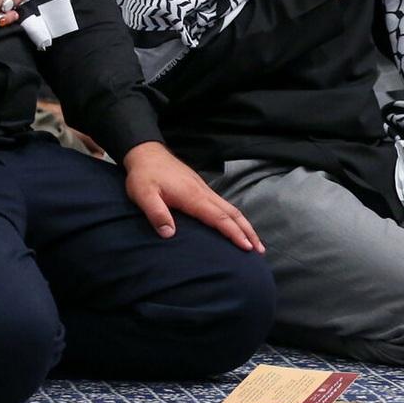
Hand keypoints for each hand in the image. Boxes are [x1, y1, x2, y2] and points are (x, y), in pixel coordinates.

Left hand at [122, 141, 263, 250]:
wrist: (146, 152)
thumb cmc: (144, 175)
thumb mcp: (143, 195)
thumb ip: (156, 213)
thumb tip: (169, 234)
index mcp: (192, 196)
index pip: (219, 218)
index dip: (234, 233)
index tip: (247, 247)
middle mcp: (203, 192)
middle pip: (232, 213)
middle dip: (248, 231)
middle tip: (260, 250)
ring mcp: (203, 189)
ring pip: (230, 208)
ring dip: (244, 224)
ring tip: (253, 241)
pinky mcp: (200, 188)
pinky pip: (223, 204)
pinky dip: (234, 217)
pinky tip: (234, 224)